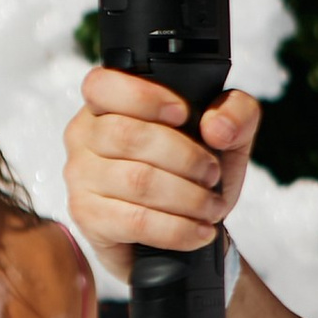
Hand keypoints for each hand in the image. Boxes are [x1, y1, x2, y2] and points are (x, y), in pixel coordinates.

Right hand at [63, 68, 259, 282]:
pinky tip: (199, 231)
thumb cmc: (194, 172)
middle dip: (185, 157)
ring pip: (136, 180)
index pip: (103, 85)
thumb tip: (216, 127)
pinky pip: (135, 221)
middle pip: (128, 136)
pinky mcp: (88, 218)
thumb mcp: (227, 135)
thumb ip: (236, 112)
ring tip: (213, 206)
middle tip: (212, 174)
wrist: (184, 232)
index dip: (144, 97)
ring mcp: (81, 177)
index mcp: (108, 103)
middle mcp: (85, 135)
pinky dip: (177, 229)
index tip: (183, 114)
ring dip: (188, 197)